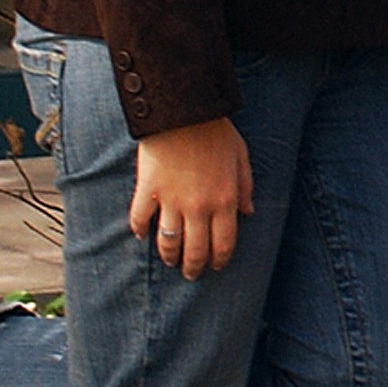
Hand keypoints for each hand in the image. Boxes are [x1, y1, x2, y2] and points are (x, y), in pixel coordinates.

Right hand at [129, 115, 253, 279]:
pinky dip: (139, 230)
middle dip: (194, 267)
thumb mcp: (241, 156)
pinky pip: (139, 219)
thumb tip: (248, 212)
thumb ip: (246, 186)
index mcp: (225, 199)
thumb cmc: (215, 132)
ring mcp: (171, 200)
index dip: (219, 259)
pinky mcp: (147, 191)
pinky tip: (141, 235)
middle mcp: (199, 206)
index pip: (224, 242)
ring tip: (170, 261)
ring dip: (169, 256)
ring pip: (168, 242)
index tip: (215, 267)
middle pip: (195, 249)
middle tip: (191, 274)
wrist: (184, 112)